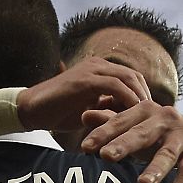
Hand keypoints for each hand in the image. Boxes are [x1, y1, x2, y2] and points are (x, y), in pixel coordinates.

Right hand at [15, 57, 148, 133]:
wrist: (31, 109)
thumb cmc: (57, 112)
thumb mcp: (88, 109)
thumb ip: (106, 107)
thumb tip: (127, 115)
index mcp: (98, 70)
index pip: (130, 77)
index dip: (142, 94)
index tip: (149, 115)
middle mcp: (97, 65)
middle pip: (133, 76)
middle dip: (145, 96)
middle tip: (152, 117)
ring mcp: (91, 70)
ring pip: (127, 78)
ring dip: (139, 97)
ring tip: (145, 117)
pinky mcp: (85, 80)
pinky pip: (115, 86)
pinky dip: (127, 99)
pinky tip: (132, 115)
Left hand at [79, 103, 182, 182]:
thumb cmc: (163, 136)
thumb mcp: (138, 130)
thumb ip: (113, 123)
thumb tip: (84, 115)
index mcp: (146, 110)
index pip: (121, 122)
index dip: (103, 134)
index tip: (85, 148)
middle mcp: (165, 119)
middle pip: (142, 134)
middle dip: (124, 145)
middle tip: (106, 157)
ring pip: (167, 154)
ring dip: (156, 170)